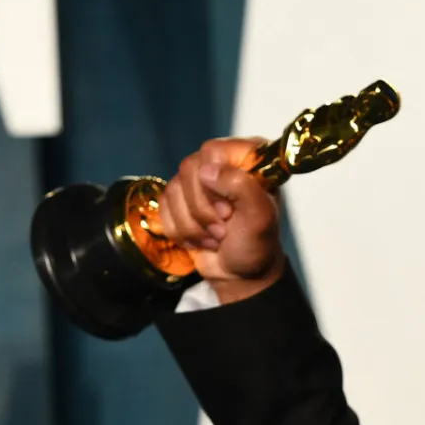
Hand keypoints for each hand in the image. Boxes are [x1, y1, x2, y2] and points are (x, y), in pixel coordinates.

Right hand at [159, 137, 285, 303]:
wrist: (240, 273)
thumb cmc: (256, 244)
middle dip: (204, 209)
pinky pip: (164, 205)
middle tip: (224, 227)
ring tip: (217, 236)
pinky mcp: (180, 197)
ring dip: (194, 224)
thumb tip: (208, 171)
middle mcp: (222, 162)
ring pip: (174, 189)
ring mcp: (199, 179)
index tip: (230, 210)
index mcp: (249, 158)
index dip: (216, 183)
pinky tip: (202, 238)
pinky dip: (182, 230)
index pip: (213, 152)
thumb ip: (242, 187)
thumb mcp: (260, 218)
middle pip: (190, 169)